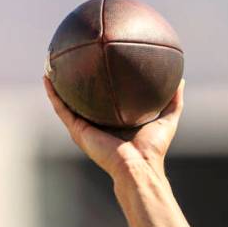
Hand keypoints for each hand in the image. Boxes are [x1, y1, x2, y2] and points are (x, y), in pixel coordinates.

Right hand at [43, 76, 184, 177]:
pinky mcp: (78, 131)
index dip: (103, 84)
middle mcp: (98, 125)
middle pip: (84, 100)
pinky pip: (61, 109)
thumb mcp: (167, 119)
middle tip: (73, 60)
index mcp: (116, 122)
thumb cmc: (153, 149)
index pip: (107, 100)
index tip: (100, 64)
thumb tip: (180, 80)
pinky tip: (47, 78)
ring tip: (51, 65)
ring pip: (67, 103)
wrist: (138, 166)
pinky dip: (53, 94)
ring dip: (58, 86)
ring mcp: (86, 128)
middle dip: (78, 82)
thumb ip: (174, 100)